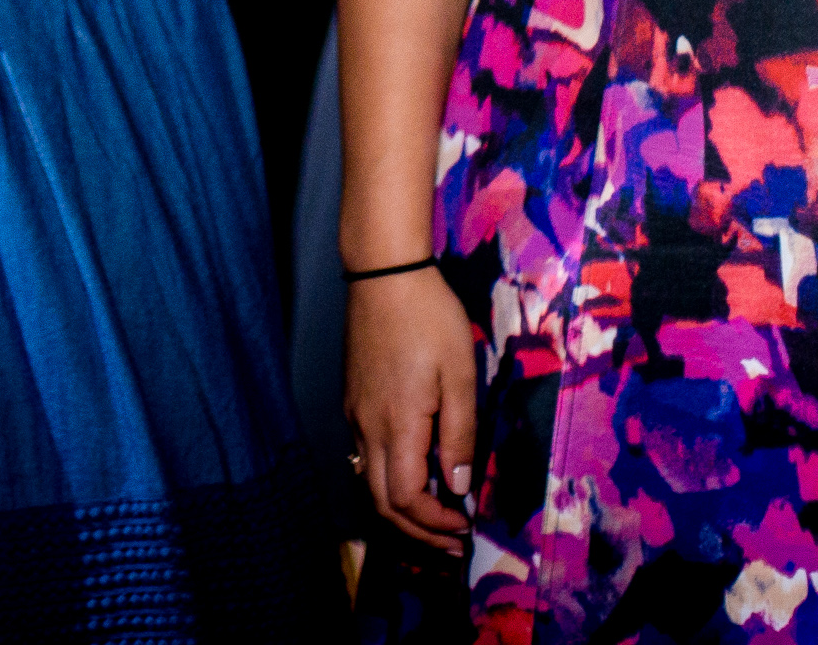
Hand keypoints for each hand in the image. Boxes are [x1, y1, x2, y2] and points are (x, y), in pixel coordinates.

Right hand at [346, 264, 480, 551]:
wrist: (383, 275)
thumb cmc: (429, 319)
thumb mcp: (460, 376)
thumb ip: (460, 436)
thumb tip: (458, 486)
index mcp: (395, 426)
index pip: (405, 499)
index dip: (434, 523)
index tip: (464, 526)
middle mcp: (366, 428)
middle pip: (380, 502)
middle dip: (417, 531)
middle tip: (453, 542)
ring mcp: (354, 415)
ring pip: (368, 482)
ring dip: (402, 509)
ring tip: (437, 518)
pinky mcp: (353, 401)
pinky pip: (364, 457)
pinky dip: (388, 481)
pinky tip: (414, 474)